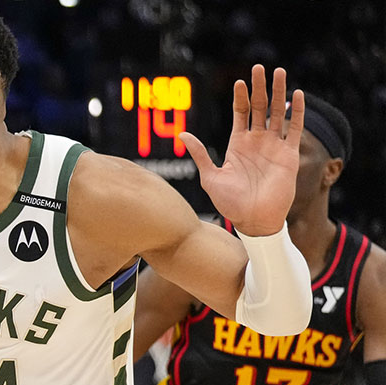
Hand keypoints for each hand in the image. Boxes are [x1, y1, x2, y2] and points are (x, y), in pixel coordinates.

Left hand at [182, 65, 302, 235]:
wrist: (253, 220)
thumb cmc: (230, 203)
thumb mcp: (210, 177)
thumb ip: (199, 154)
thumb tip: (182, 135)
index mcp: (237, 145)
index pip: (240, 114)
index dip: (240, 97)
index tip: (239, 81)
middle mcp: (257, 142)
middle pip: (259, 108)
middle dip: (259, 88)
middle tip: (260, 68)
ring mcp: (273, 147)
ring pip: (278, 113)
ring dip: (278, 93)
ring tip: (279, 73)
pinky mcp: (289, 155)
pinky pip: (294, 129)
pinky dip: (297, 113)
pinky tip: (296, 95)